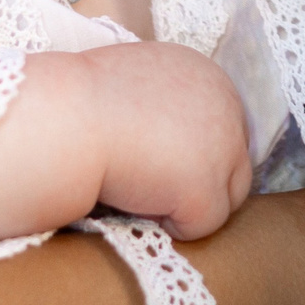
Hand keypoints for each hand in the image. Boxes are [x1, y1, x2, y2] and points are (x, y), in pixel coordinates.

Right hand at [84, 41, 256, 239]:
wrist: (69, 119)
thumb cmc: (84, 99)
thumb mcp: (141, 80)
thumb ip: (168, 101)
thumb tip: (171, 132)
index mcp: (209, 78)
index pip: (225, 130)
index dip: (195, 153)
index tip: (161, 161)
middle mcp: (228, 109)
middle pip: (235, 164)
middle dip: (200, 181)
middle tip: (156, 186)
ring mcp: (223, 151)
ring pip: (227, 199)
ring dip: (189, 203)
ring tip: (144, 193)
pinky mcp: (205, 190)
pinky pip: (203, 226)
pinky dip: (173, 225)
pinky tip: (139, 204)